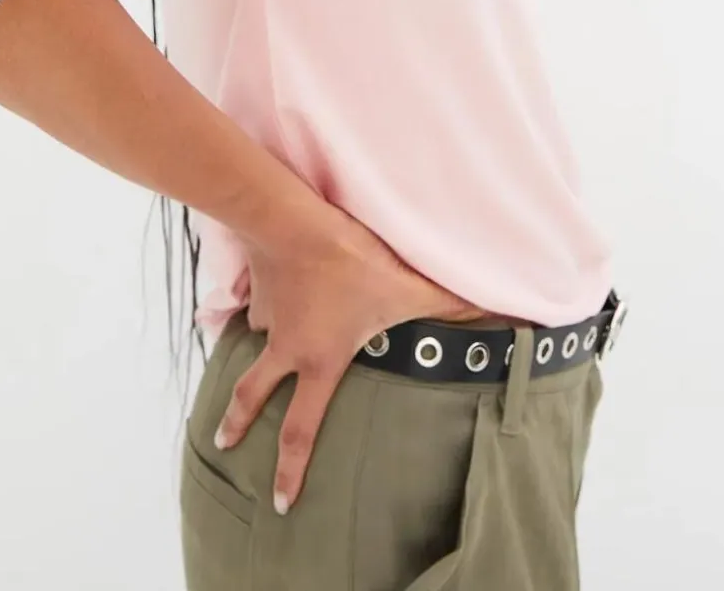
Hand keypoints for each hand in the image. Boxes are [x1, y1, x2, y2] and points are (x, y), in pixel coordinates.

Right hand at [212, 201, 492, 514]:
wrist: (292, 221)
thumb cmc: (351, 263)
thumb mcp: (406, 288)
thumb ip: (449, 306)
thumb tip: (500, 315)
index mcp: (319, 361)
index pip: (299, 430)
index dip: (289, 470)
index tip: (278, 502)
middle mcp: (286, 347)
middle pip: (250, 396)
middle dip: (235, 423)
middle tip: (222, 443)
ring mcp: (267, 317)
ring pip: (252, 343)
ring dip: (250, 351)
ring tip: (247, 352)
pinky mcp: (256, 285)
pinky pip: (255, 301)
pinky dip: (261, 301)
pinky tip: (269, 287)